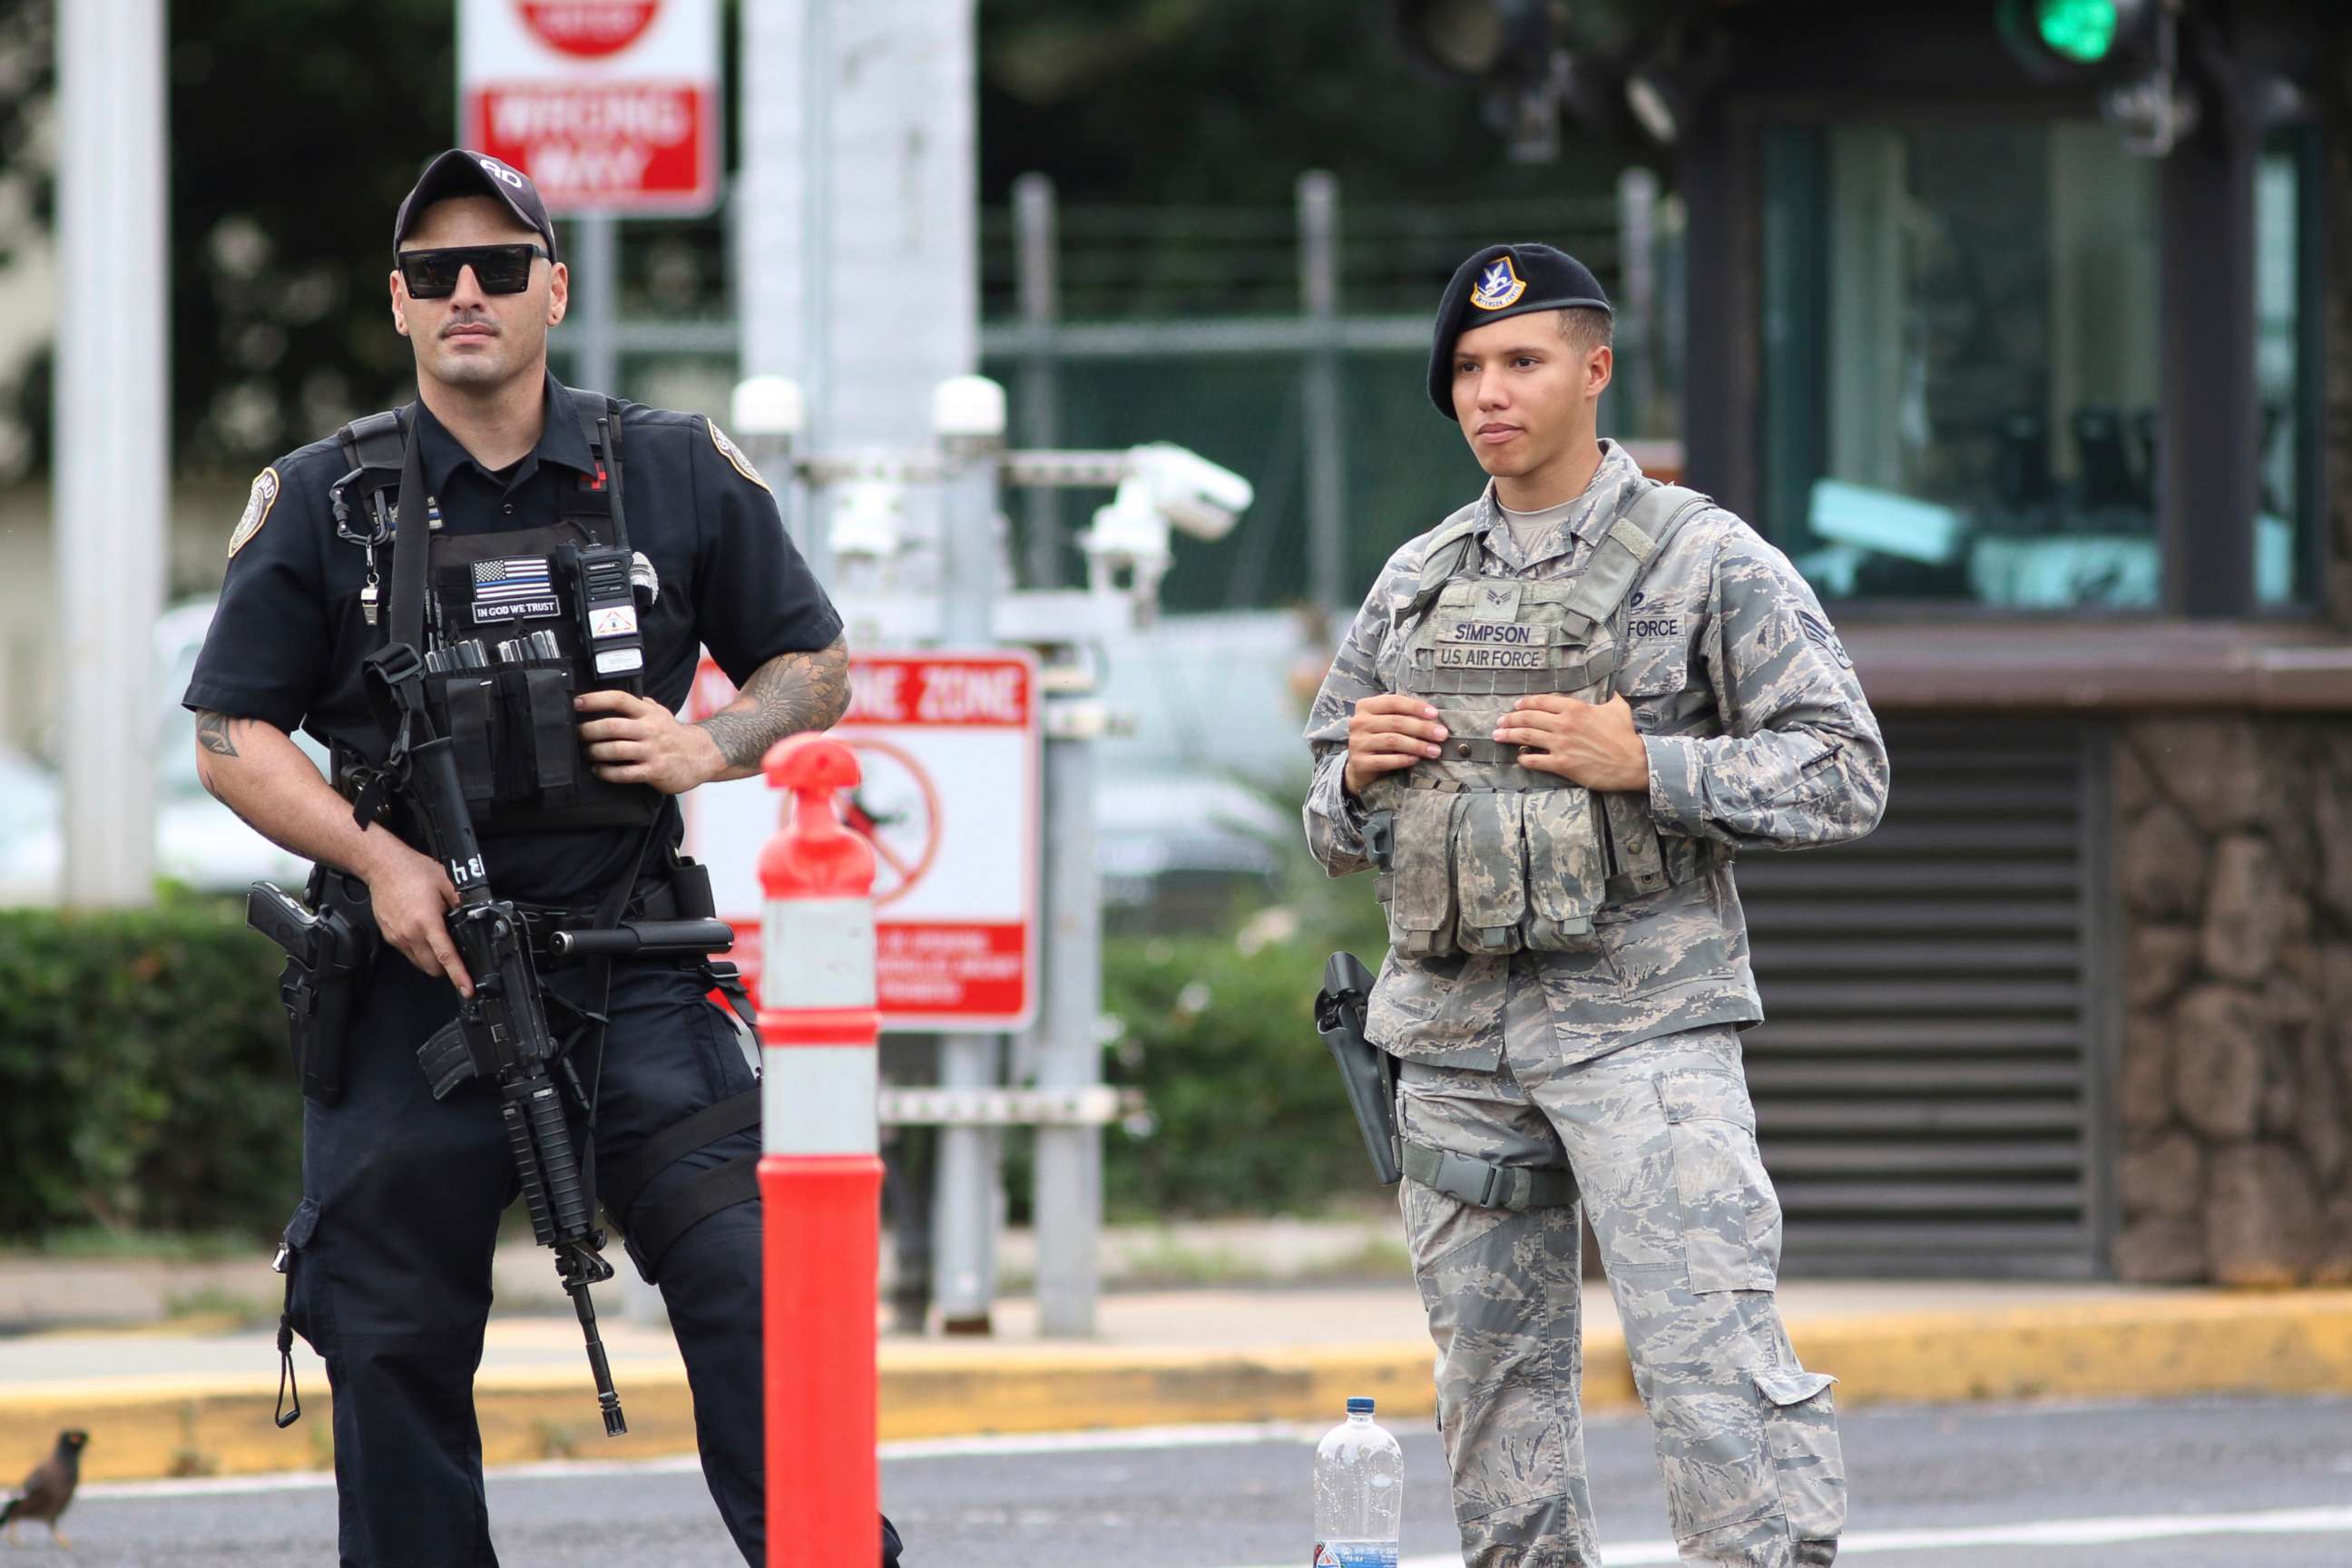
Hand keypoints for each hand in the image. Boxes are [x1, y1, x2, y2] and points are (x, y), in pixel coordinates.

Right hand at [361, 840, 471, 995]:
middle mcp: (410, 934)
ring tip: (437, 940)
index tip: (467, 988)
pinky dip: (418, 950)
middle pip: (432, 968)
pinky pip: (408, 953)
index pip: (446, 957)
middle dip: (446, 968)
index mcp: (427, 922)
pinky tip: (423, 933)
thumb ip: (461, 902)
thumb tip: (474, 916)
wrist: (382, 866)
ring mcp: (397, 937)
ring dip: (431, 960)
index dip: (459, 975)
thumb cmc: (412, 871)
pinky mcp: (389, 936)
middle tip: (456, 957)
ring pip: (419, 963)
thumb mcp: (446, 882)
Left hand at [575, 689, 723, 793]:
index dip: (595, 700)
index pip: (619, 700)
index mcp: (648, 713)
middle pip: (612, 726)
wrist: (701, 756)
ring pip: (616, 750)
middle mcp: (650, 729)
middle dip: (589, 730)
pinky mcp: (654, 771)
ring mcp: (652, 751)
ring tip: (588, 752)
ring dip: (595, 752)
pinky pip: (625, 773)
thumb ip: (641, 705)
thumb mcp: (661, 713)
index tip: (577, 703)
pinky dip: (607, 772)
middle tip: (578, 734)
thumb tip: (616, 698)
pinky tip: (599, 770)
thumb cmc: (674, 736)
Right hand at [1343, 693, 1447, 797]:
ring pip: (1392, 741)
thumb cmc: (1380, 739)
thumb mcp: (1386, 722)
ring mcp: (1357, 742)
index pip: (1394, 702)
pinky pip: (1385, 760)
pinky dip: (1403, 759)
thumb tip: (1434, 719)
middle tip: (1442, 734)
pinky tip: (1416, 760)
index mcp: (1365, 706)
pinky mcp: (1359, 762)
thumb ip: (1403, 716)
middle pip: (1396, 722)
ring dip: (1417, 745)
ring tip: (1435, 751)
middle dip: (1422, 728)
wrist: (1359, 767)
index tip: (1435, 714)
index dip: (1416, 707)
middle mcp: (1359, 722)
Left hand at [1493, 694, 1650, 791]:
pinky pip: (1535, 760)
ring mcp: (1561, 745)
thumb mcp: (1618, 707)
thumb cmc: (1626, 735)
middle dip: (1510, 719)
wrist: (1633, 762)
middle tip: (1500, 721)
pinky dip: (1524, 759)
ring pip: (1526, 737)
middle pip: (1528, 718)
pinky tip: (1519, 758)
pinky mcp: (1562, 764)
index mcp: (1575, 708)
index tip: (1516, 706)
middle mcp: (1564, 724)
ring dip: (1508, 735)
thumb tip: (1610, 688)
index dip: (1525, 703)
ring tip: (1497, 735)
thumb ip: (1608, 696)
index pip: (1541, 702)